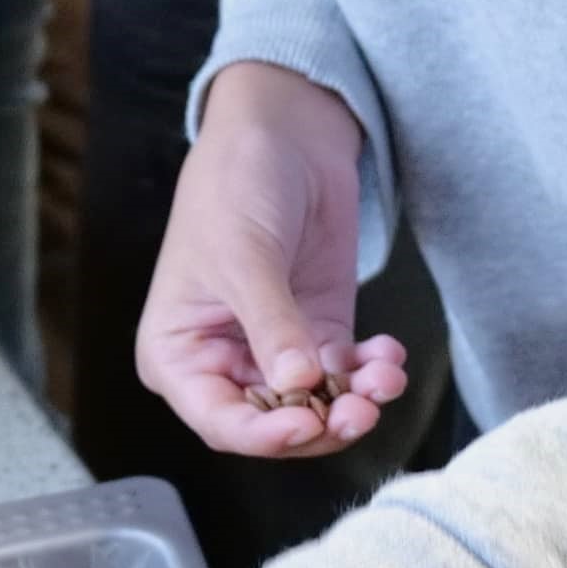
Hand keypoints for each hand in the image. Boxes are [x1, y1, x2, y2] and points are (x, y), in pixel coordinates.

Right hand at [142, 61, 414, 455]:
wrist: (284, 132)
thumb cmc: (233, 184)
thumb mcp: (244, 256)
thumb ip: (271, 325)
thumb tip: (297, 383)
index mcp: (178, 353)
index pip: (219, 420)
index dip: (262, 435)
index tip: (304, 425)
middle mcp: (225, 361)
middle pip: (275, 423)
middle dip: (322, 422)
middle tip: (361, 410)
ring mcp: (277, 348)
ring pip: (318, 405)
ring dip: (355, 401)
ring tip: (384, 377)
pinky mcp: (320, 329)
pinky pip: (347, 372)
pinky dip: (372, 372)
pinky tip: (388, 354)